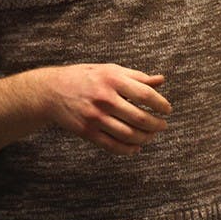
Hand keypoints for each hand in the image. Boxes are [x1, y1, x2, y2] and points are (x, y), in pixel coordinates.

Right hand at [40, 64, 172, 155]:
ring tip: (152, 135)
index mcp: (113, 80)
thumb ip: (137, 76)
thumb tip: (161, 80)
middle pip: (138, 117)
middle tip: (163, 125)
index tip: (167, 110)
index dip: (160, 104)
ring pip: (127, 134)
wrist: (52, 91)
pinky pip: (111, 145)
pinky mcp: (86, 131)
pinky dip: (127, 149)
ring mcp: (95, 117)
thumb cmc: (86, 77)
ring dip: (144, 138)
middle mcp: (104, 99)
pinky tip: (136, 147)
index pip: (145, 95)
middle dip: (155, 124)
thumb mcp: (111, 70)